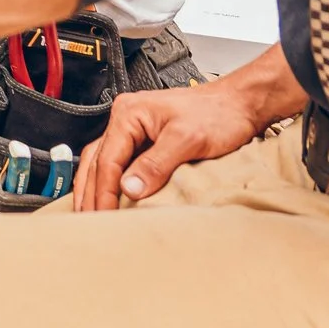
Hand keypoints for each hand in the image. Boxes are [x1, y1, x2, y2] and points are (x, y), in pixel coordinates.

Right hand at [72, 76, 269, 210]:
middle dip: (91, 193)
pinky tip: (106, 196)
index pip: (107, 159)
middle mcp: (126, 119)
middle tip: (89, 222)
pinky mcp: (143, 140)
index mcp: (129, 113)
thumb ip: (156, 163)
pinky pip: (116, 163)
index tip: (104, 215)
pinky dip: (108, 182)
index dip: (104, 191)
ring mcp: (132, 129)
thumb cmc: (219, 114)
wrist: (239, 105)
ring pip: (101, 162)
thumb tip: (129, 188)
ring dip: (94, 188)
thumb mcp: (188, 139)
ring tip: (90, 213)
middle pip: (97, 161)